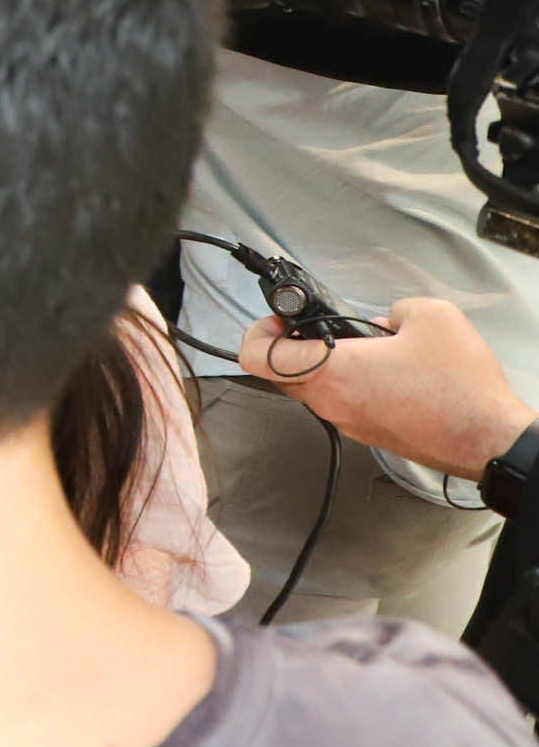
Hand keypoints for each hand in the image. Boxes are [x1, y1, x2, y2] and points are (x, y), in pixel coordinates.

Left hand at [243, 297, 532, 481]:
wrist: (489, 439)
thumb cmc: (460, 388)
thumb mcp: (430, 316)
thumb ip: (394, 308)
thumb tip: (383, 322)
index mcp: (332, 371)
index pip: (258, 358)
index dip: (256, 333)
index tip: (276, 321)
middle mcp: (332, 402)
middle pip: (283, 374)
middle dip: (293, 346)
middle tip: (318, 329)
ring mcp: (350, 423)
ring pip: (316, 389)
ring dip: (327, 365)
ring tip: (362, 346)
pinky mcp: (371, 433)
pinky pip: (345, 404)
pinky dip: (353, 385)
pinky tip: (384, 370)